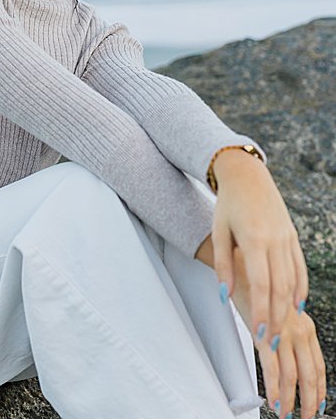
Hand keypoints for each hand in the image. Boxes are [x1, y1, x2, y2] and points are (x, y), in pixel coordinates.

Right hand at [198, 240, 325, 418]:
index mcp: (305, 325)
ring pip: (293, 375)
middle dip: (310, 399)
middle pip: (310, 373)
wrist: (239, 264)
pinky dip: (275, 388)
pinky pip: (272, 367)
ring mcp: (282, 332)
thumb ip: (283, 327)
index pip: (317, 364)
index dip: (319, 387)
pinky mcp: (263, 334)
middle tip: (308, 417)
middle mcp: (299, 330)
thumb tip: (280, 346)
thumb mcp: (276, 309)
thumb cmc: (256, 286)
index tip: (317, 404)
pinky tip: (274, 402)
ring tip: (286, 415)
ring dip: (291, 399)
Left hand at [210, 149, 307, 350]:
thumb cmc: (227, 206)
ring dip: (289, 308)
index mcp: (254, 239)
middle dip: (277, 317)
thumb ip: (223, 265)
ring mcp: (287, 240)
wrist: (247, 177)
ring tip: (283, 330)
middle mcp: (275, 241)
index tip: (260, 334)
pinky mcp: (293, 238)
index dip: (263, 311)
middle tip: (273, 342)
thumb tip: (224, 296)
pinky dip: (300, 289)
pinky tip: (296, 306)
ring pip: (292, 281)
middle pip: (280, 287)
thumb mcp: (219, 232)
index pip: (261, 284)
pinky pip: (299, 269)